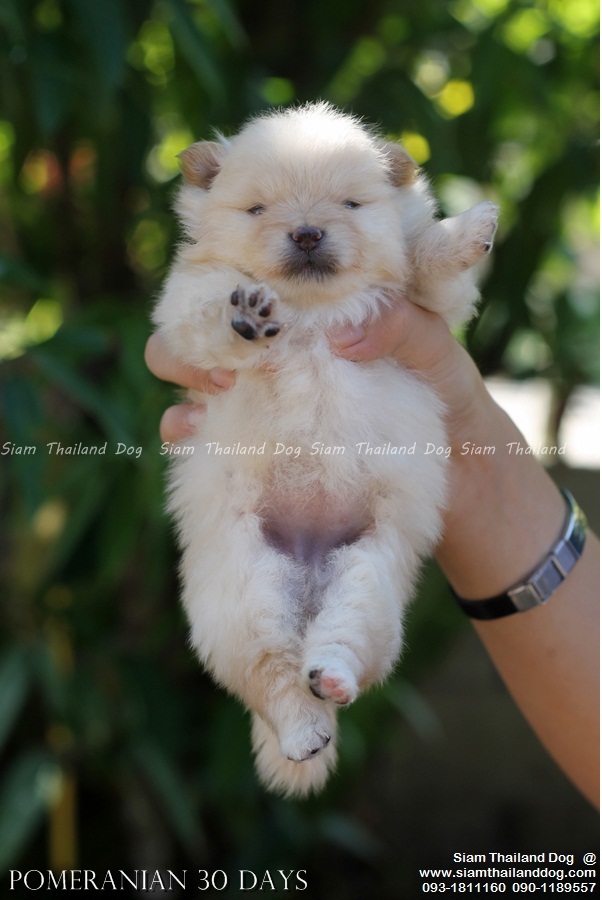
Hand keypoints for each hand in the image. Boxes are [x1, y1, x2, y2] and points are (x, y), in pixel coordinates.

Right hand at [146, 293, 485, 445]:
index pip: (241, 260)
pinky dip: (180, 425)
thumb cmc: (437, 382)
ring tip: (219, 387)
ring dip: (183, 367)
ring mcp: (250, 382)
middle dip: (190, 318)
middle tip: (232, 345)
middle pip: (197, 310)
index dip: (215, 252)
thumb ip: (401, 324)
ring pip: (182, 360)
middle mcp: (266, 334)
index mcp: (302, 297)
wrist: (451, 458)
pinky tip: (196, 430)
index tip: (232, 274)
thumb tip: (343, 335)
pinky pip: (191, 425)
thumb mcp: (432, 344)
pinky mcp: (244, 433)